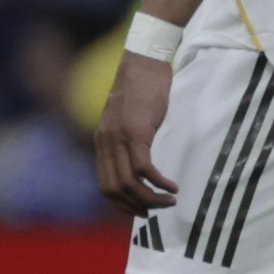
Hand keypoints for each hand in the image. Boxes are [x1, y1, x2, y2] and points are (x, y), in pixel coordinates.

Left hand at [94, 52, 180, 215]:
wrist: (144, 62)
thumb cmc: (143, 88)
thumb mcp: (129, 118)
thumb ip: (127, 140)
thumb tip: (140, 163)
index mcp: (102, 142)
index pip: (104, 186)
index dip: (122, 204)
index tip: (141, 211)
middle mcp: (106, 143)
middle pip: (114, 189)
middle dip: (137, 206)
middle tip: (157, 210)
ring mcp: (119, 137)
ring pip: (129, 182)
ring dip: (150, 198)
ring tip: (169, 201)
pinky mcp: (136, 131)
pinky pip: (144, 168)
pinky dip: (158, 182)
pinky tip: (172, 186)